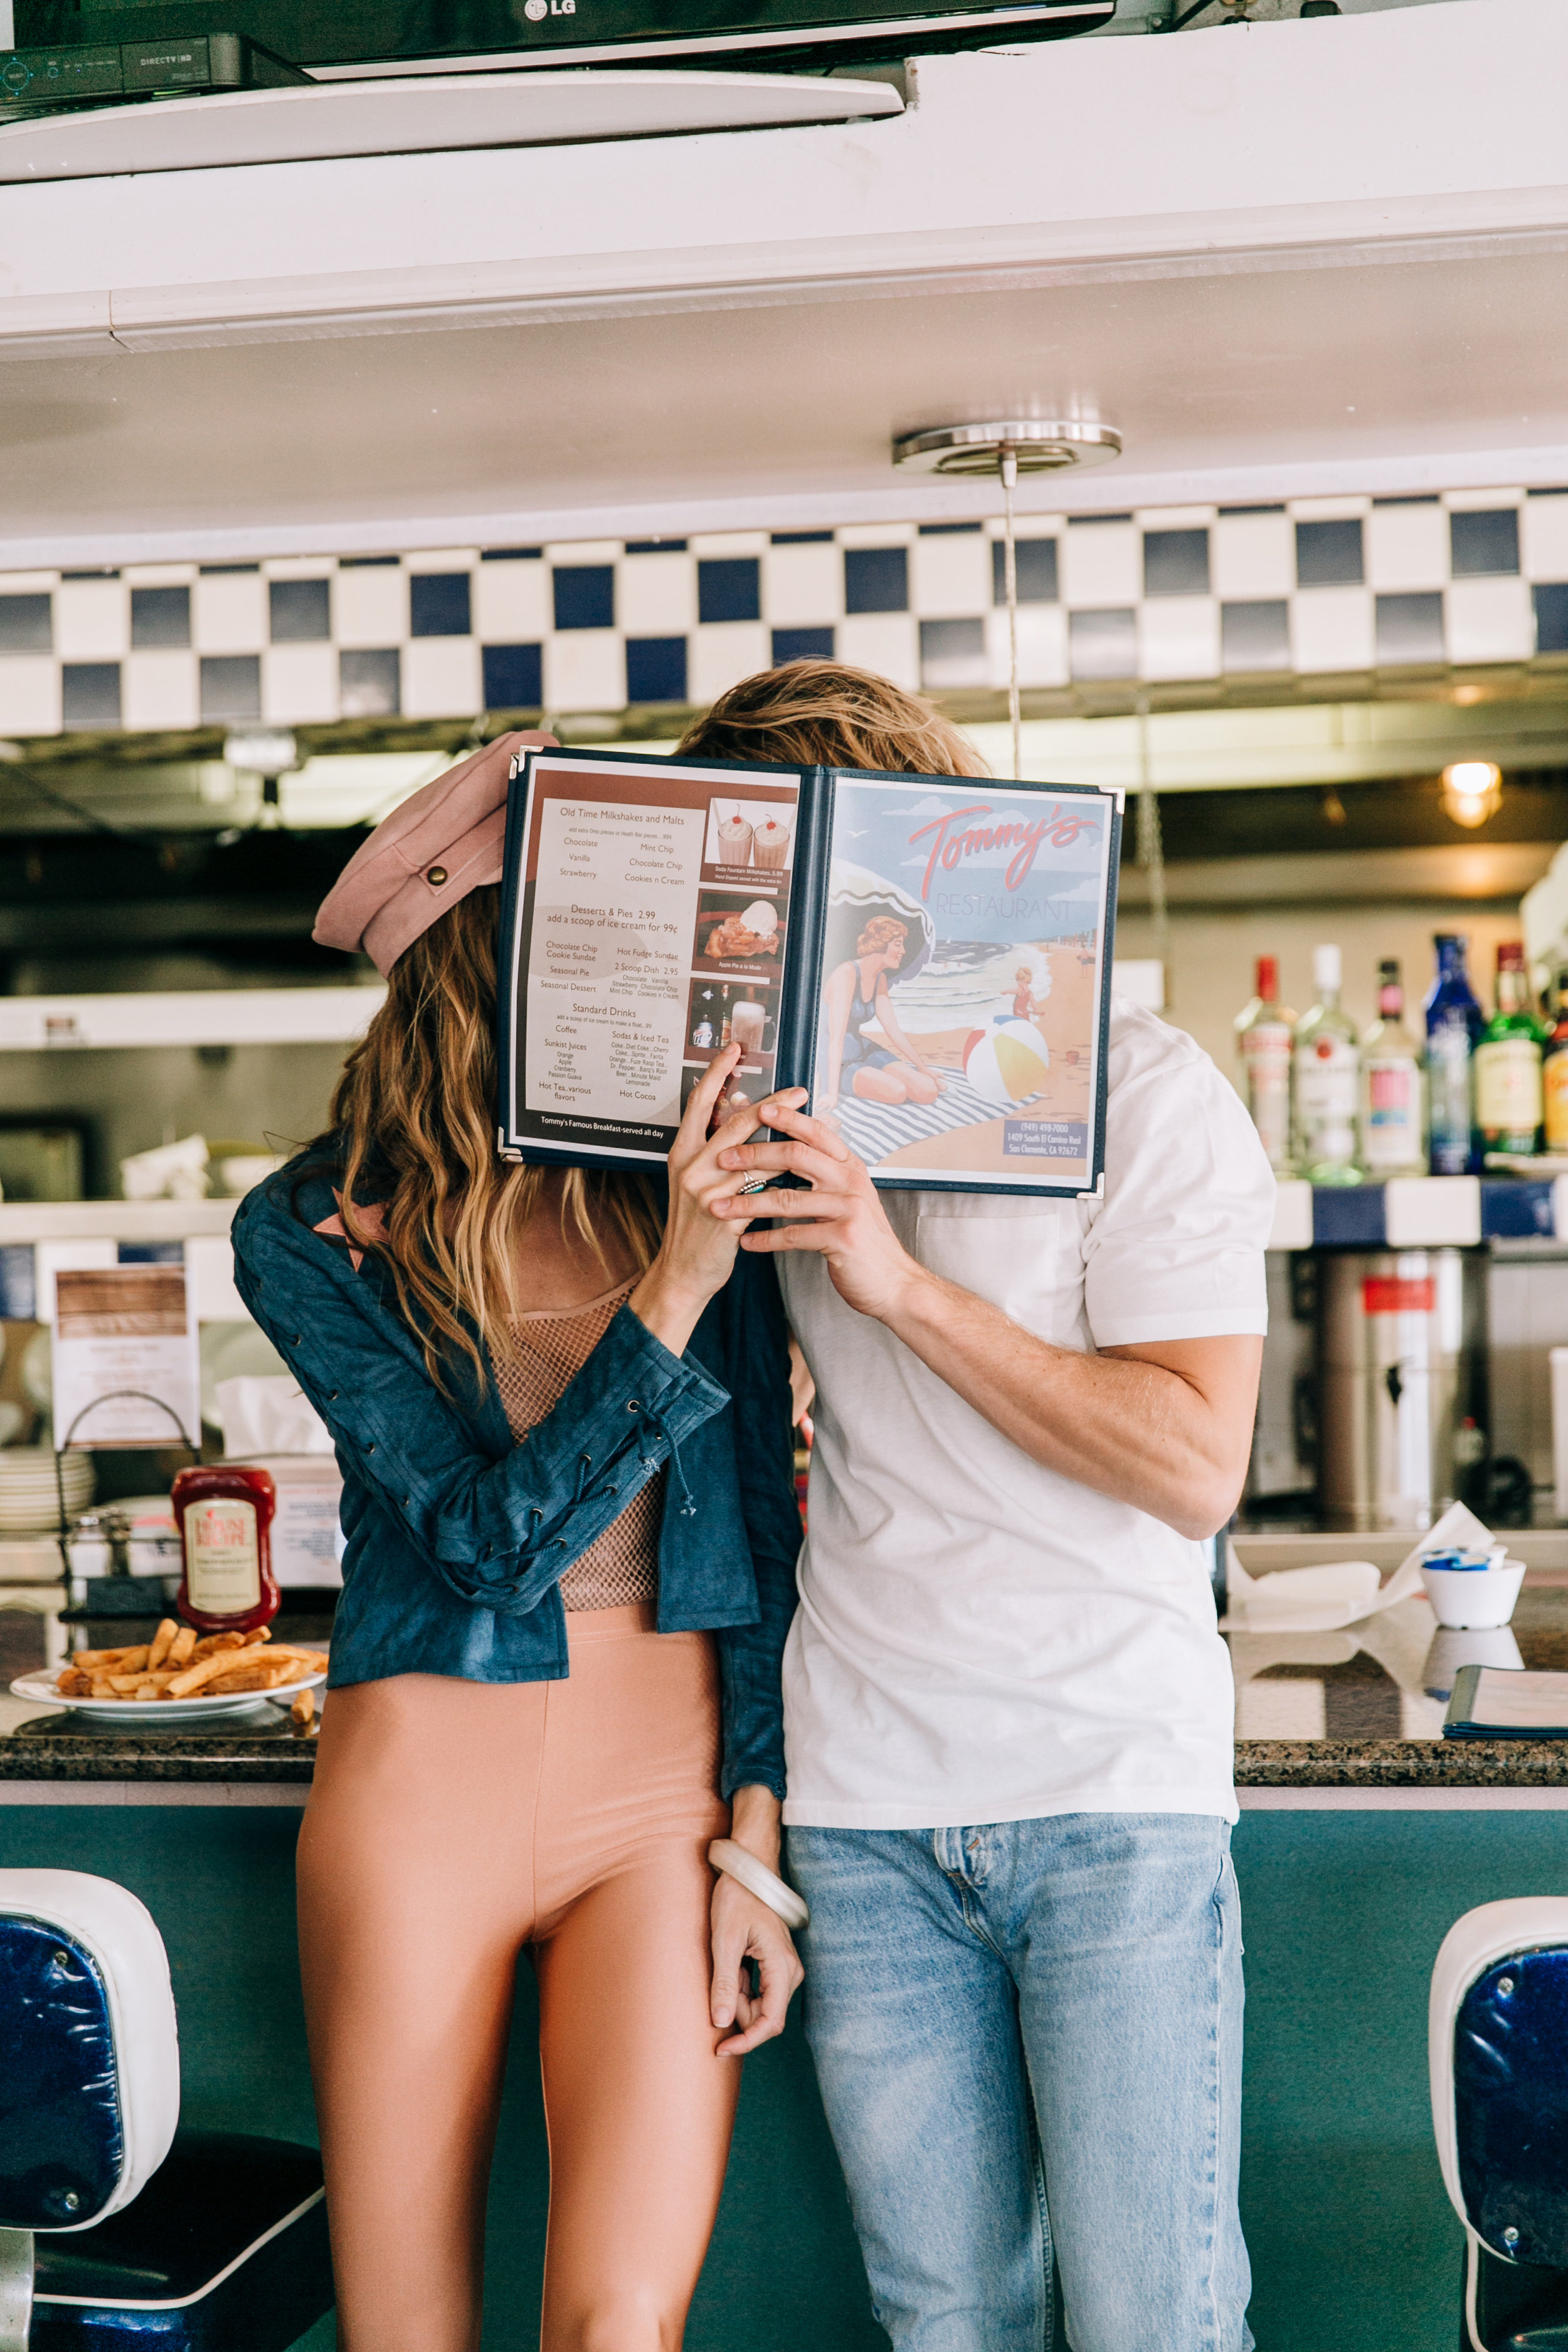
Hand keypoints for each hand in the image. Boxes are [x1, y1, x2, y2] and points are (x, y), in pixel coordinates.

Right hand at [628, 1055, 804, 1356]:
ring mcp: (707, 1193)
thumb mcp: (695, 1181)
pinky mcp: (725, 1219)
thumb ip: (714, 1151)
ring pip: (757, 1158)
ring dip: (790, 1142)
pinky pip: (764, 1193)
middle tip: (799, 1091)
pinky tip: (808, 1173)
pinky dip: (788, 1181)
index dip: (716, 1073)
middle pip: (735, 1123)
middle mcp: (691, 1168)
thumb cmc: (695, 1225)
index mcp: (681, 1152)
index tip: (734, 1048)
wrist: (684, 1272)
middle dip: (771, 1104)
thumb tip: (744, 1118)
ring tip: (815, 1129)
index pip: (698, 1102)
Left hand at [709, 1874, 802, 2056]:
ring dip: (738, 1998)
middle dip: (738, 2013)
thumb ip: (726, 1983)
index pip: (770, 2021)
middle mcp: (790, 1971)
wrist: (747, 1872)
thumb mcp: (724, 1940)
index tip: (721, 2050)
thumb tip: (722, 2023)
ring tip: (725, 1966)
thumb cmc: (736, 1899)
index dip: (747, 2041)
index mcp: (782, 1966)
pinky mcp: (777, 1965)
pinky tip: (732, 1965)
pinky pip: (760, 1991)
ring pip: (761, 2005)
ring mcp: (786, 1968)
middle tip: (716, 1986)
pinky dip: (742, 1988)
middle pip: (765, 2016)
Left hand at [715, 1102, 931, 1324]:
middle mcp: (851, 1181)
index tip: (757, 1110)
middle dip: (754, 1155)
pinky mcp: (842, 1238)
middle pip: (796, 1156)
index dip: (787, 1119)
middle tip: (723, 1159)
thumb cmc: (864, 1240)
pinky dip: (765, 1239)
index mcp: (850, 1167)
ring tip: (719, 1207)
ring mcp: (849, 1209)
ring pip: (787, 1198)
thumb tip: (791, 1152)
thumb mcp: (849, 1198)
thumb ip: (826, 1175)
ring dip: (747, 1203)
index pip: (816, 1133)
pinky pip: (793, 1235)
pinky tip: (745, 1241)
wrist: (893, 1282)